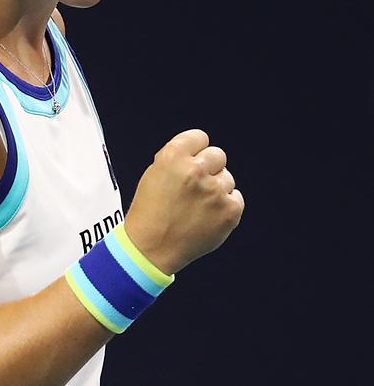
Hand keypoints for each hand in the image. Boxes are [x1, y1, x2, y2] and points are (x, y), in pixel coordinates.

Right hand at [124, 129, 243, 274]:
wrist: (151, 249)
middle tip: (196, 186)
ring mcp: (215, 191)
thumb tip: (199, 152)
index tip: (192, 162)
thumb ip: (178, 158)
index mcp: (173, 156)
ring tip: (198, 206)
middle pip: (218, 155)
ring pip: (227, 178)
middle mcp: (195, 170)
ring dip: (216, 189)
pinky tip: (208, 215)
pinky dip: (225, 206)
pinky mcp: (229, 211)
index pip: (200, 137)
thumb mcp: (154, 173)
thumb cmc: (149, 212)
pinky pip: (236, 198)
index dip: (195, 151)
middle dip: (209, 168)